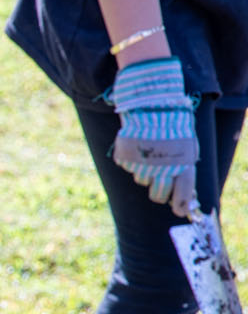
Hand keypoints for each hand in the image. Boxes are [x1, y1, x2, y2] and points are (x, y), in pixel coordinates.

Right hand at [108, 58, 198, 217]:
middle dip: (159, 193)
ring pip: (142, 180)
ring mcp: (141, 163)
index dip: (180, 205)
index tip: (179, 212)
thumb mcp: (187, 143)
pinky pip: (128, 167)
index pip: (183, 192)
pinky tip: (138, 146)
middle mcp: (162, 166)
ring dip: (145, 172)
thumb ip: (185, 166)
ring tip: (150, 153)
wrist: (151, 101)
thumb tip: (183, 190)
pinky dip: (132, 160)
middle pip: (158, 193)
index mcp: (182, 162)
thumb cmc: (173, 122)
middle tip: (159, 186)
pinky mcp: (125, 157)